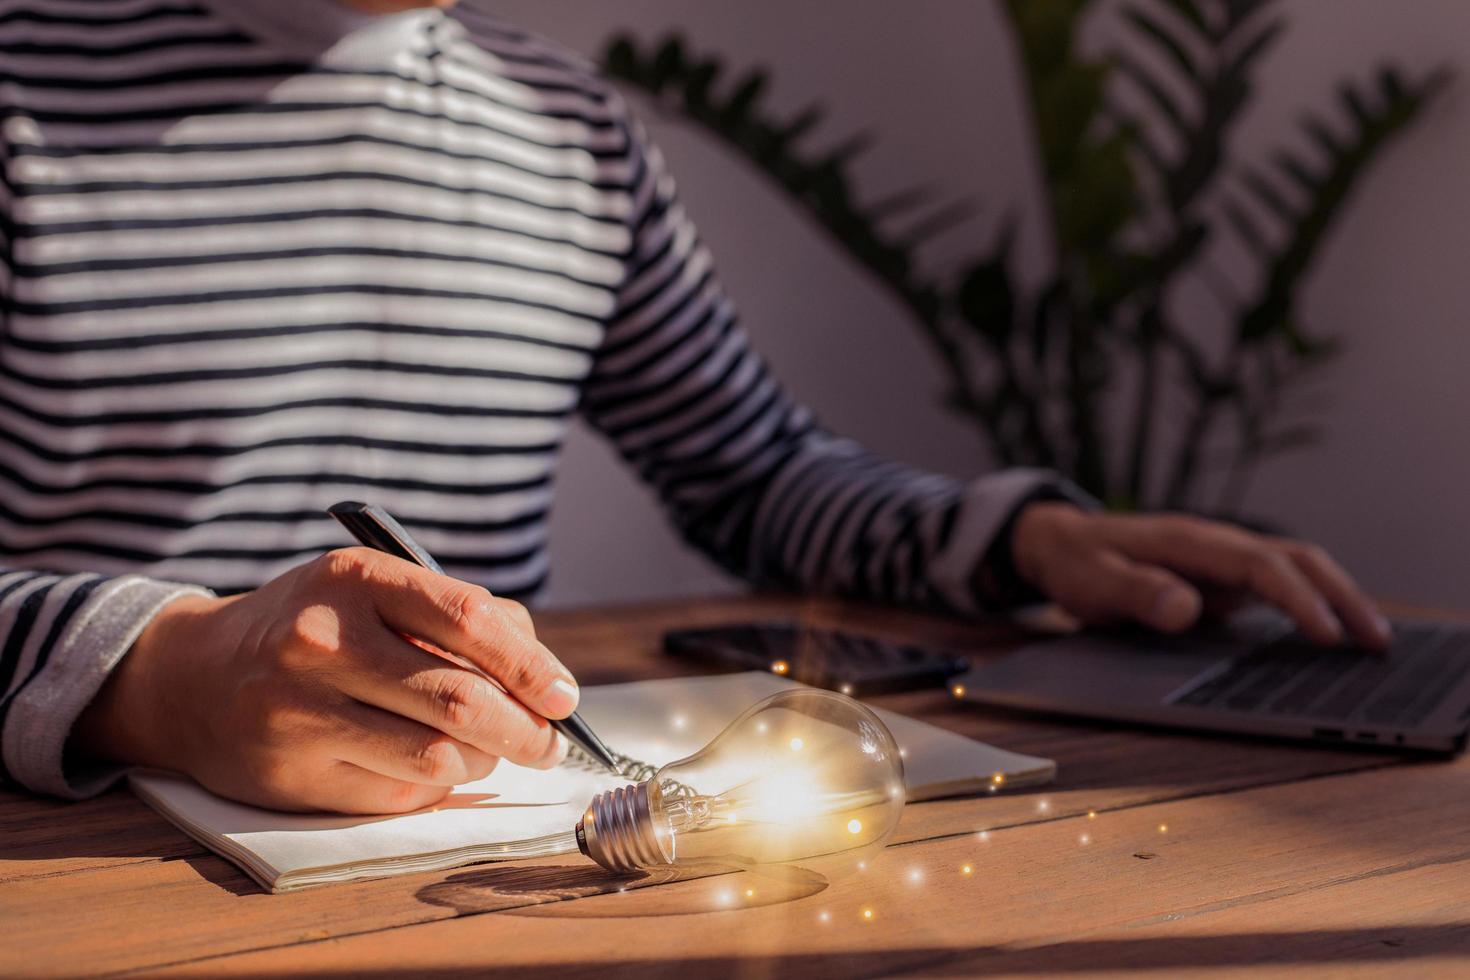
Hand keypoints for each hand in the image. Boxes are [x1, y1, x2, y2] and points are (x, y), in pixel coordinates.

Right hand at [74, 548, 577, 813]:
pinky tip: (429, 766)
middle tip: (549, 744)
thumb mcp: (373, 590)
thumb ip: (461, 617)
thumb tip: (545, 678)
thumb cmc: (312, 629)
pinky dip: (435, 786)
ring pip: (438, 757)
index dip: (531, 665)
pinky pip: (399, 794)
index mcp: (354, 580)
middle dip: (525, 730)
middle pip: (461, 699)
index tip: (564, 696)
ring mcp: (302, 712)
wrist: (192, 676)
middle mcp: (322, 642)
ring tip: (487, 751)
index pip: (468, 619)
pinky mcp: (294, 775)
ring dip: (482, 762)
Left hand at [1009, 503, 1391, 648]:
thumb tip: (1185, 608)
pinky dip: (1312, 605)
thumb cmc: (1075, 562)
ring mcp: (1221, 562)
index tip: (1326, 634)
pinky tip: (1331, 635)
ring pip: (1294, 571)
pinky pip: (1277, 588)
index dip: (1297, 599)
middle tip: (1376, 641)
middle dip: (1340, 596)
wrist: (1059, 543)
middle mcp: (1215, 546)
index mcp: (1189, 542)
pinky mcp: (1220, 580)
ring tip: (1372, 641)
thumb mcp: (1092, 582)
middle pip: (1295, 560)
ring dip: (1335, 599)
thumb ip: (1135, 593)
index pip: (1260, 565)